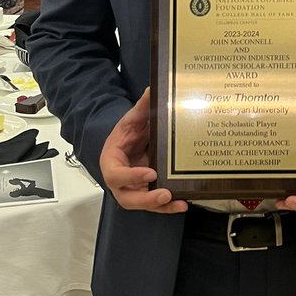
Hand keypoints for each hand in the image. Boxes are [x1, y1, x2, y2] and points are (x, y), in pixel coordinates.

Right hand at [100, 88, 186, 213]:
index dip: (131, 176)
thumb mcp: (133, 119)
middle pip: (127, 197)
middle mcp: (121, 181)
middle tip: (164, 194)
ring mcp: (134, 189)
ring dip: (160, 206)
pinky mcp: (146, 193)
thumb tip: (153, 90)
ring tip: (178, 202)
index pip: (115, 174)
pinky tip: (183, 202)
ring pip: (142, 203)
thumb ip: (142, 108)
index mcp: (111, 162)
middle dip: (146, 199)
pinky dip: (168, 206)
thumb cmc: (127, 134)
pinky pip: (155, 203)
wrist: (130, 142)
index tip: (150, 173)